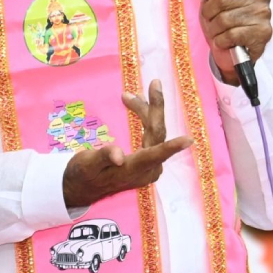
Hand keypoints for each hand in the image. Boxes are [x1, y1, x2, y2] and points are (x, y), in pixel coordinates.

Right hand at [62, 80, 191, 209]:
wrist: (83, 188)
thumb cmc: (83, 175)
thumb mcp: (88, 165)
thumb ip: (103, 158)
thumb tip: (119, 156)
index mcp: (132, 171)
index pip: (154, 155)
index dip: (171, 147)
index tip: (189, 140)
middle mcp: (147, 170)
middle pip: (156, 134)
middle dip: (153, 108)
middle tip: (155, 83)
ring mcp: (149, 167)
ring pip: (154, 133)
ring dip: (145, 112)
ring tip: (129, 96)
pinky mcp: (148, 163)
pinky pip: (151, 137)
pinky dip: (144, 119)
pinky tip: (137, 107)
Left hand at [199, 0, 272, 85]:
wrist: (236, 47)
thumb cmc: (225, 14)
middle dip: (208, 11)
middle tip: (208, 18)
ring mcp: (264, 13)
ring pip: (224, 18)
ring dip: (213, 28)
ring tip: (215, 30)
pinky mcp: (264, 33)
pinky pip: (232, 34)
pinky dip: (221, 40)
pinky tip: (223, 41)